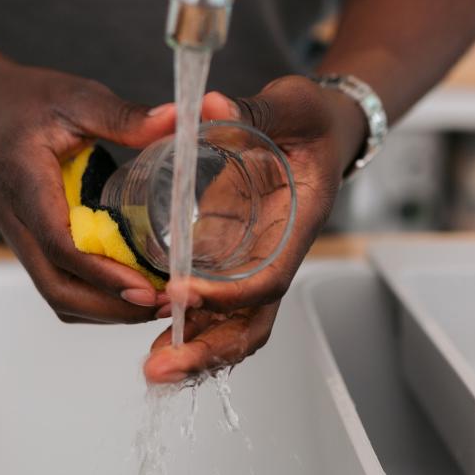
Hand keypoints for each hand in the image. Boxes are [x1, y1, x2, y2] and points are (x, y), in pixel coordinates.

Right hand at [0, 62, 176, 323]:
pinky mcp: (33, 245)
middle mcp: (16, 220)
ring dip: (105, 309)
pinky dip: (96, 298)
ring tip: (157, 303)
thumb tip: (177, 118)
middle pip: (56, 286)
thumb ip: (125, 115)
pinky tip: (135, 290)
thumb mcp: (79, 98)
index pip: (59, 244)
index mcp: (24, 182)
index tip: (147, 288)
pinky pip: (60, 284)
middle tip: (165, 304)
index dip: (103, 273)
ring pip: (57, 294)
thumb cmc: (33, 102)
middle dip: (111, 306)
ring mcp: (21, 238)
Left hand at [143, 75, 366, 382]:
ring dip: (196, 349)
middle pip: (252, 322)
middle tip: (162, 368)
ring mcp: (256, 260)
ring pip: (234, 324)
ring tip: (153, 370)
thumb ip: (252, 109)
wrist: (321, 128)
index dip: (229, 295)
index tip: (181, 293)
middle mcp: (279, 253)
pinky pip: (216, 304)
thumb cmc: (312, 118)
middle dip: (209, 349)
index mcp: (299, 224)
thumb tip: (208, 105)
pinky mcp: (234, 255)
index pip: (269, 277)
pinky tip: (155, 338)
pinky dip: (189, 325)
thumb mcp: (291, 104)